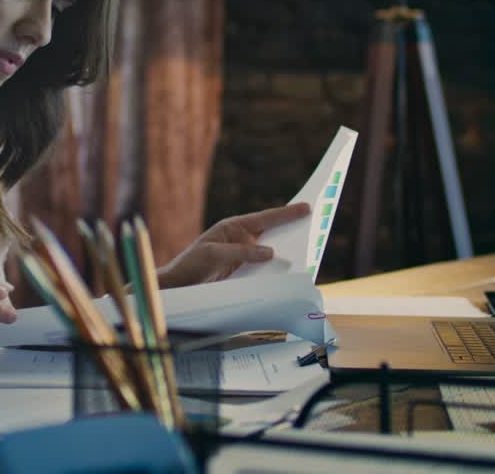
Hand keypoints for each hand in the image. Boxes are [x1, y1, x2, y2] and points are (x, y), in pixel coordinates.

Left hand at [156, 202, 310, 288]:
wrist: (178, 286)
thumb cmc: (191, 265)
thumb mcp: (214, 255)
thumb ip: (242, 252)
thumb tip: (271, 253)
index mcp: (233, 227)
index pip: (265, 218)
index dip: (286, 213)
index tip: (306, 206)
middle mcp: (241, 239)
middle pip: (272, 232)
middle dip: (292, 228)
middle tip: (316, 224)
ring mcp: (244, 255)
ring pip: (271, 251)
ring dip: (287, 252)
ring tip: (308, 250)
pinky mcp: (244, 272)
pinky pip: (265, 268)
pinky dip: (277, 269)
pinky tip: (289, 273)